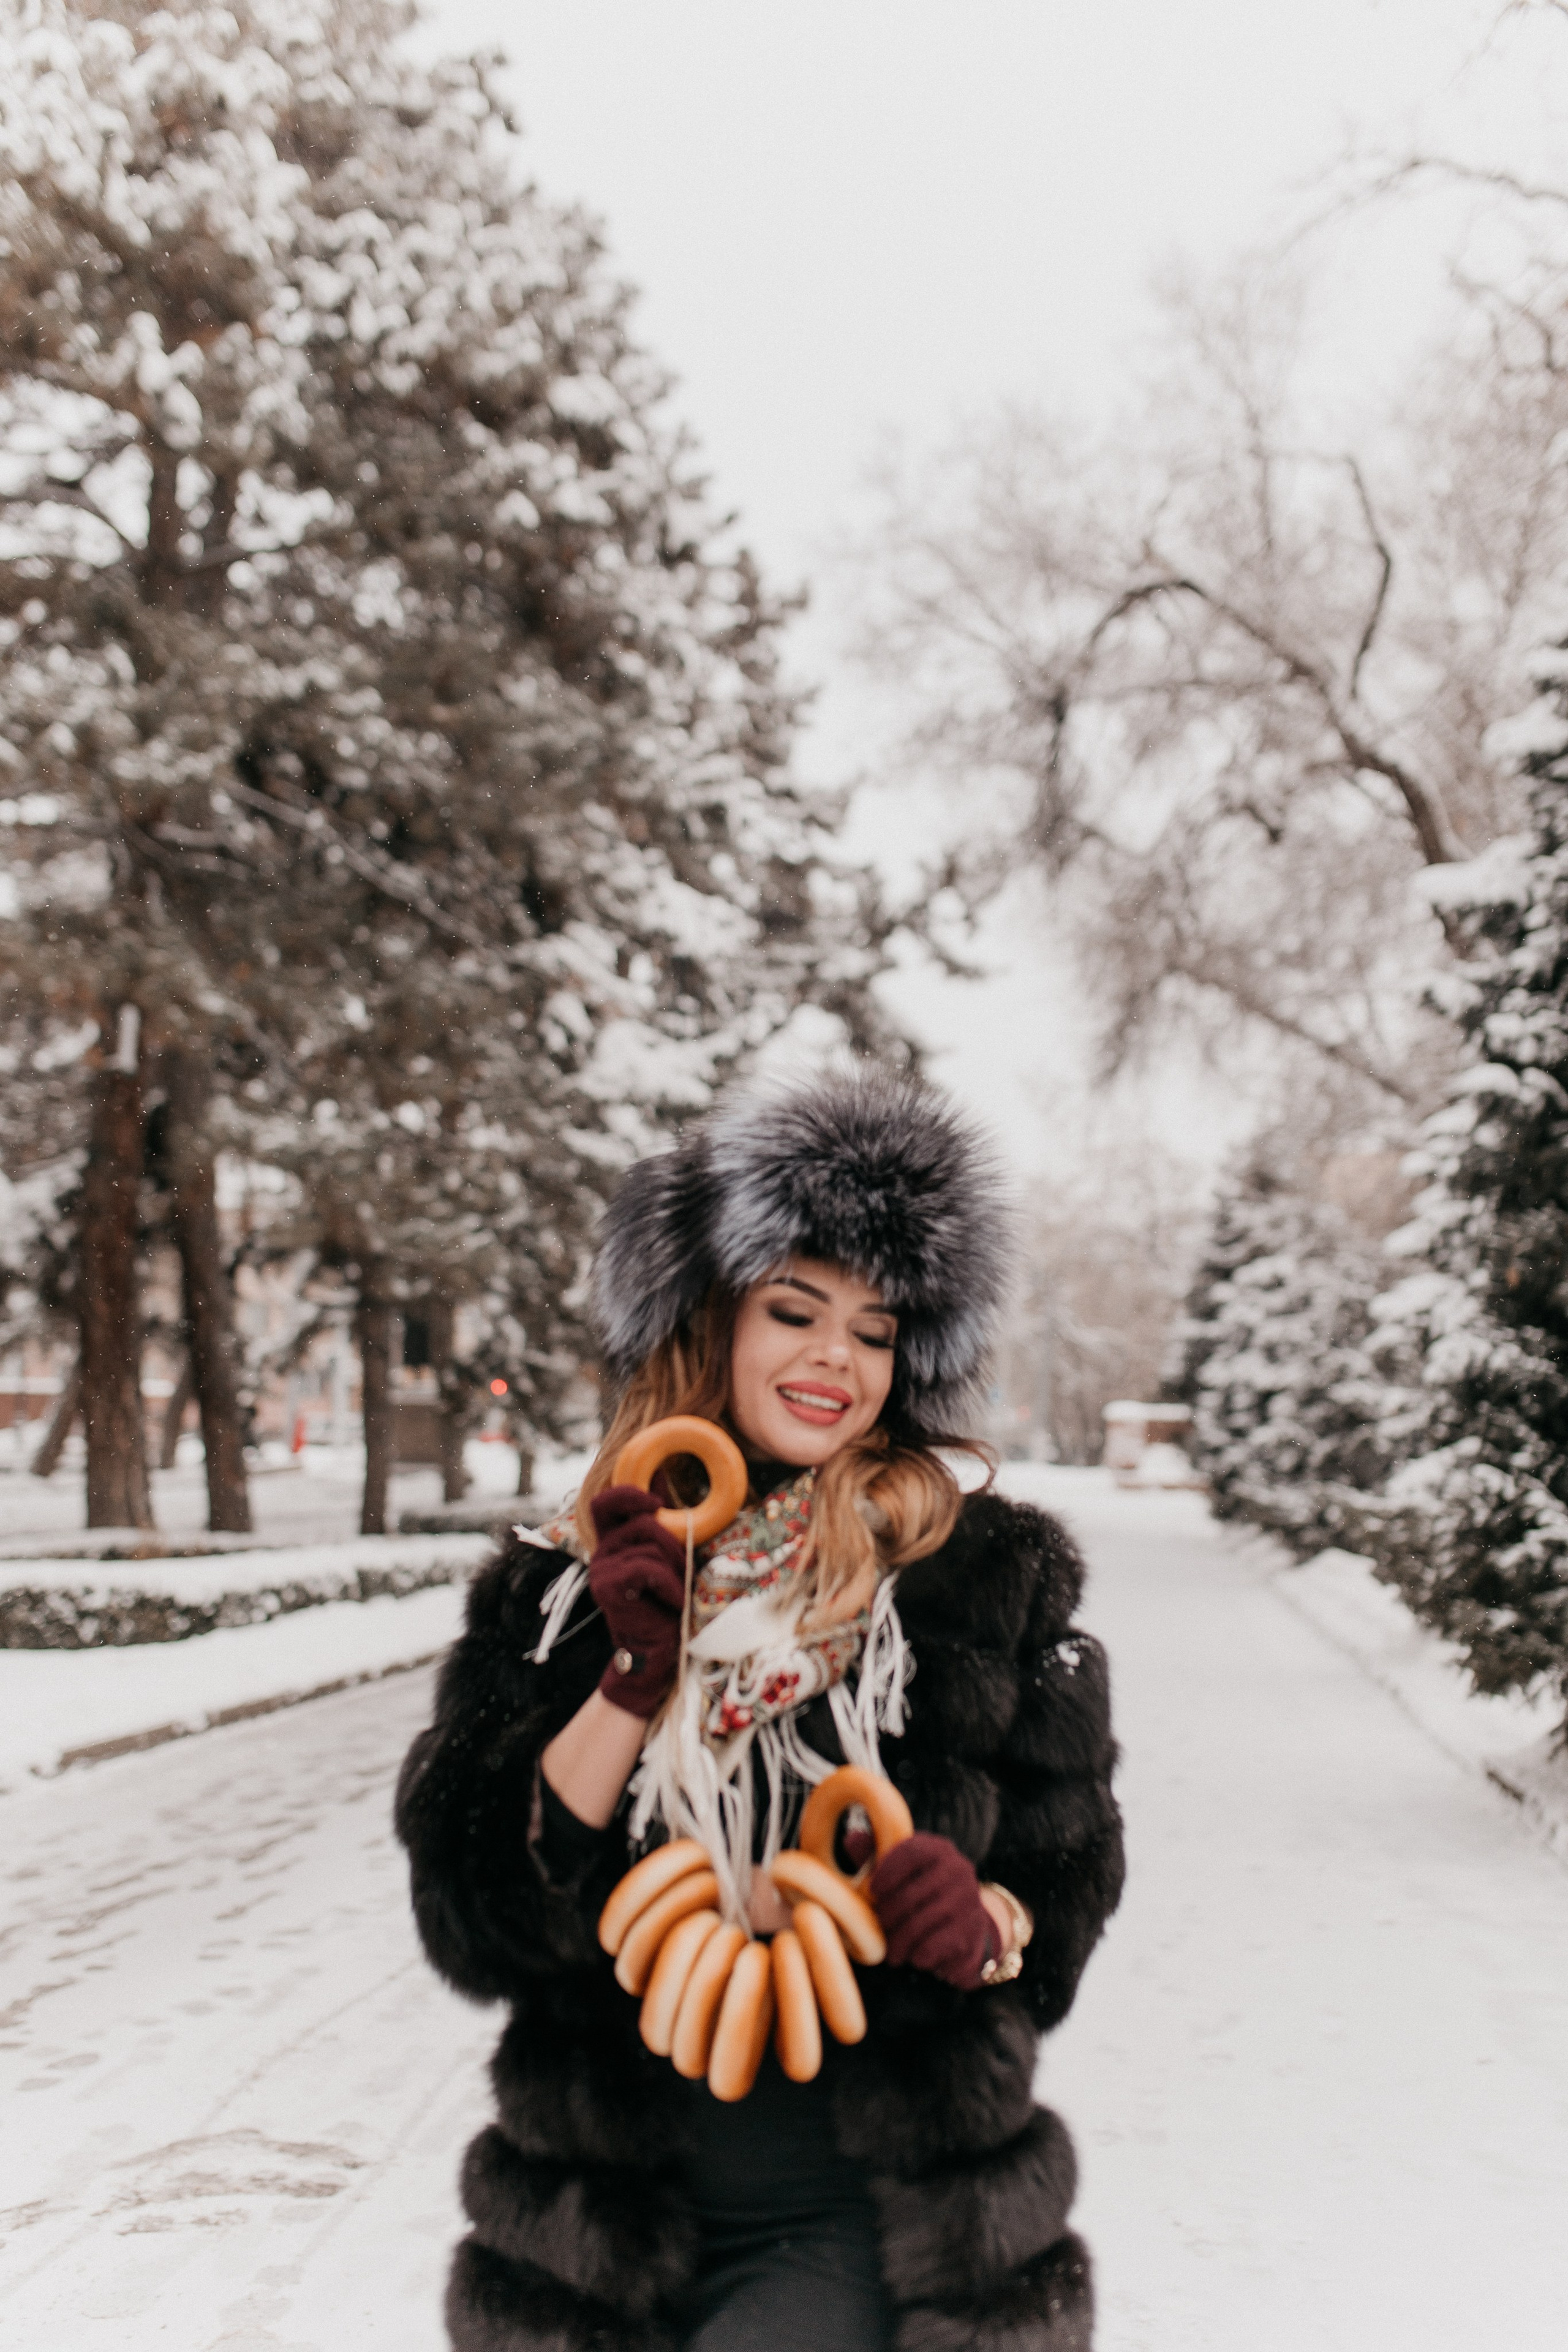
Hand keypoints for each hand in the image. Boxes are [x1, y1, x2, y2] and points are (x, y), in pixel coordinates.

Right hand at [588, 1485, 686, 1718]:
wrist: (658, 1651)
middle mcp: (602, 1551)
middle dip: (672, 1539)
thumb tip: (661, 1477)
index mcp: (613, 1541)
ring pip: (650, 1545)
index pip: (605, 1502)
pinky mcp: (607, 1587)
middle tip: (681, 1565)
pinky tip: (673, 1603)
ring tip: (676, 1592)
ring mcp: (601, 1569)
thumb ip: (662, 1523)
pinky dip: (669, 1585)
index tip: (659, 1500)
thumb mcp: (669, 1556)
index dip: (629, 1492)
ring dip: (675, 1568)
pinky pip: (647, 1568)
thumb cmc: (669, 1601)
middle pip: (642, 1520)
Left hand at [869, 1832, 998, 1988]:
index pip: (910, 1852)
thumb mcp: (897, 1871)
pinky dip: (918, 1956)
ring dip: (899, 1942)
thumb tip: (851, 1839)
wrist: (965, 1926)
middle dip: (887, 1916)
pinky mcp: (972, 1931)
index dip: (885, 1872)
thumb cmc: (919, 1894)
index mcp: (938, 1849)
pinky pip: (934, 1946)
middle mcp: (958, 1869)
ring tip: (891, 1951)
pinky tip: (915, 1957)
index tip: (870, 1891)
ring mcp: (969, 1899)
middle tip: (878, 1929)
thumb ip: (873, 1855)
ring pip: (921, 1924)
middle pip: (910, 1894)